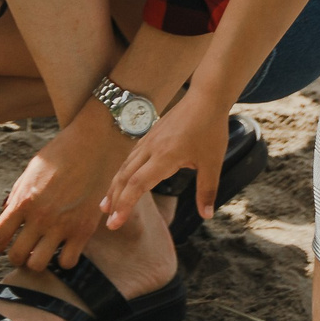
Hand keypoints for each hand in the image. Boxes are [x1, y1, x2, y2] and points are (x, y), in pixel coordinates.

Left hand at [0, 109, 124, 274]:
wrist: (93, 144)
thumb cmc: (60, 154)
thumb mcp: (31, 171)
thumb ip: (18, 196)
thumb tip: (7, 216)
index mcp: (23, 201)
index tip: (0, 246)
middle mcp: (40, 217)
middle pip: (16, 256)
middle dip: (16, 255)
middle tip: (22, 249)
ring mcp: (62, 226)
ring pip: (38, 265)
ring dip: (36, 261)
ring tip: (42, 251)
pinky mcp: (84, 230)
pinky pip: (67, 262)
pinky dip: (63, 260)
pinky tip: (64, 248)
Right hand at [101, 95, 227, 231]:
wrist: (206, 98)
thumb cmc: (210, 129)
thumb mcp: (213, 163)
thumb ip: (207, 190)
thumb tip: (206, 215)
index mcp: (164, 157)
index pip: (137, 185)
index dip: (124, 205)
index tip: (114, 222)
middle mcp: (151, 149)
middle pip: (125, 177)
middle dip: (114, 199)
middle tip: (107, 220)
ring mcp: (148, 140)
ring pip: (125, 166)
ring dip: (115, 186)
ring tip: (106, 203)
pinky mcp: (151, 135)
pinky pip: (131, 157)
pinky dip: (124, 172)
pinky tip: (123, 179)